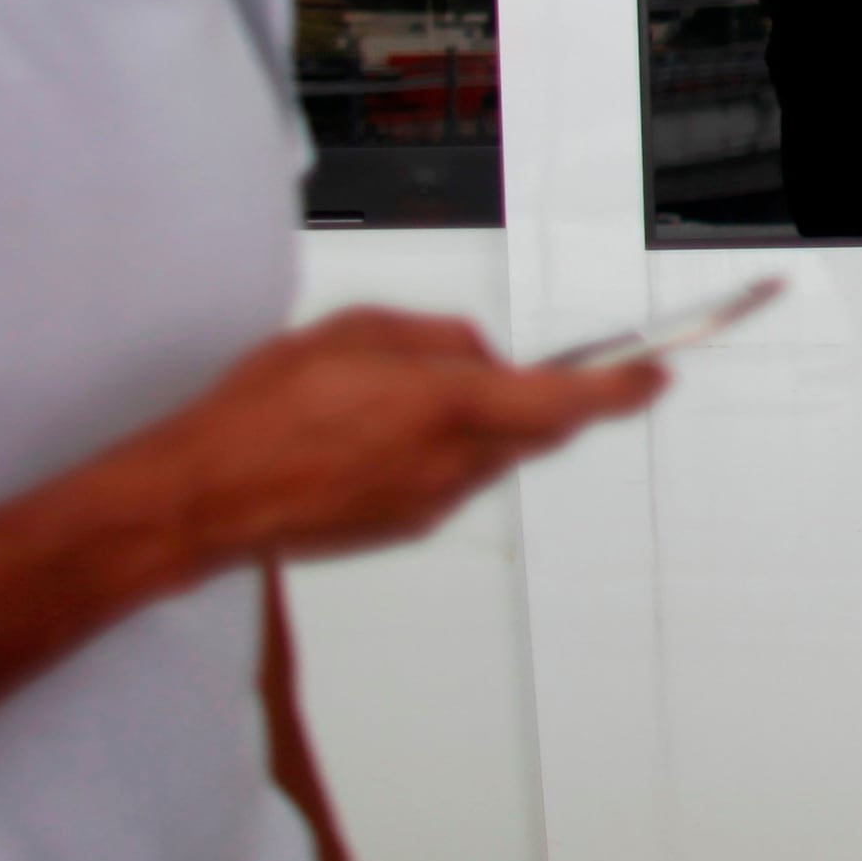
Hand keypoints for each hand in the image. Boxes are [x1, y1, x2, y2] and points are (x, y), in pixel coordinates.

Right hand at [138, 308, 667, 569]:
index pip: (566, 402)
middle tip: (509, 370)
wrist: (205, 497)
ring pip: (492, 455)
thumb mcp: (355, 332)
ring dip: (478, 424)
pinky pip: (452, 480)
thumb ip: (435, 337)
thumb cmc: (264, 410)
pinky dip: (440, 452)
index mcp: (449, 408)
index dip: (623, 390)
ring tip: (397, 398)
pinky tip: (375, 435)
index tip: (657, 376)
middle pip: (536, 430)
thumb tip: (477, 354)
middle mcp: (453, 464)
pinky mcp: (407, 528)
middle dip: (539, 398)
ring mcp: (432, 504)